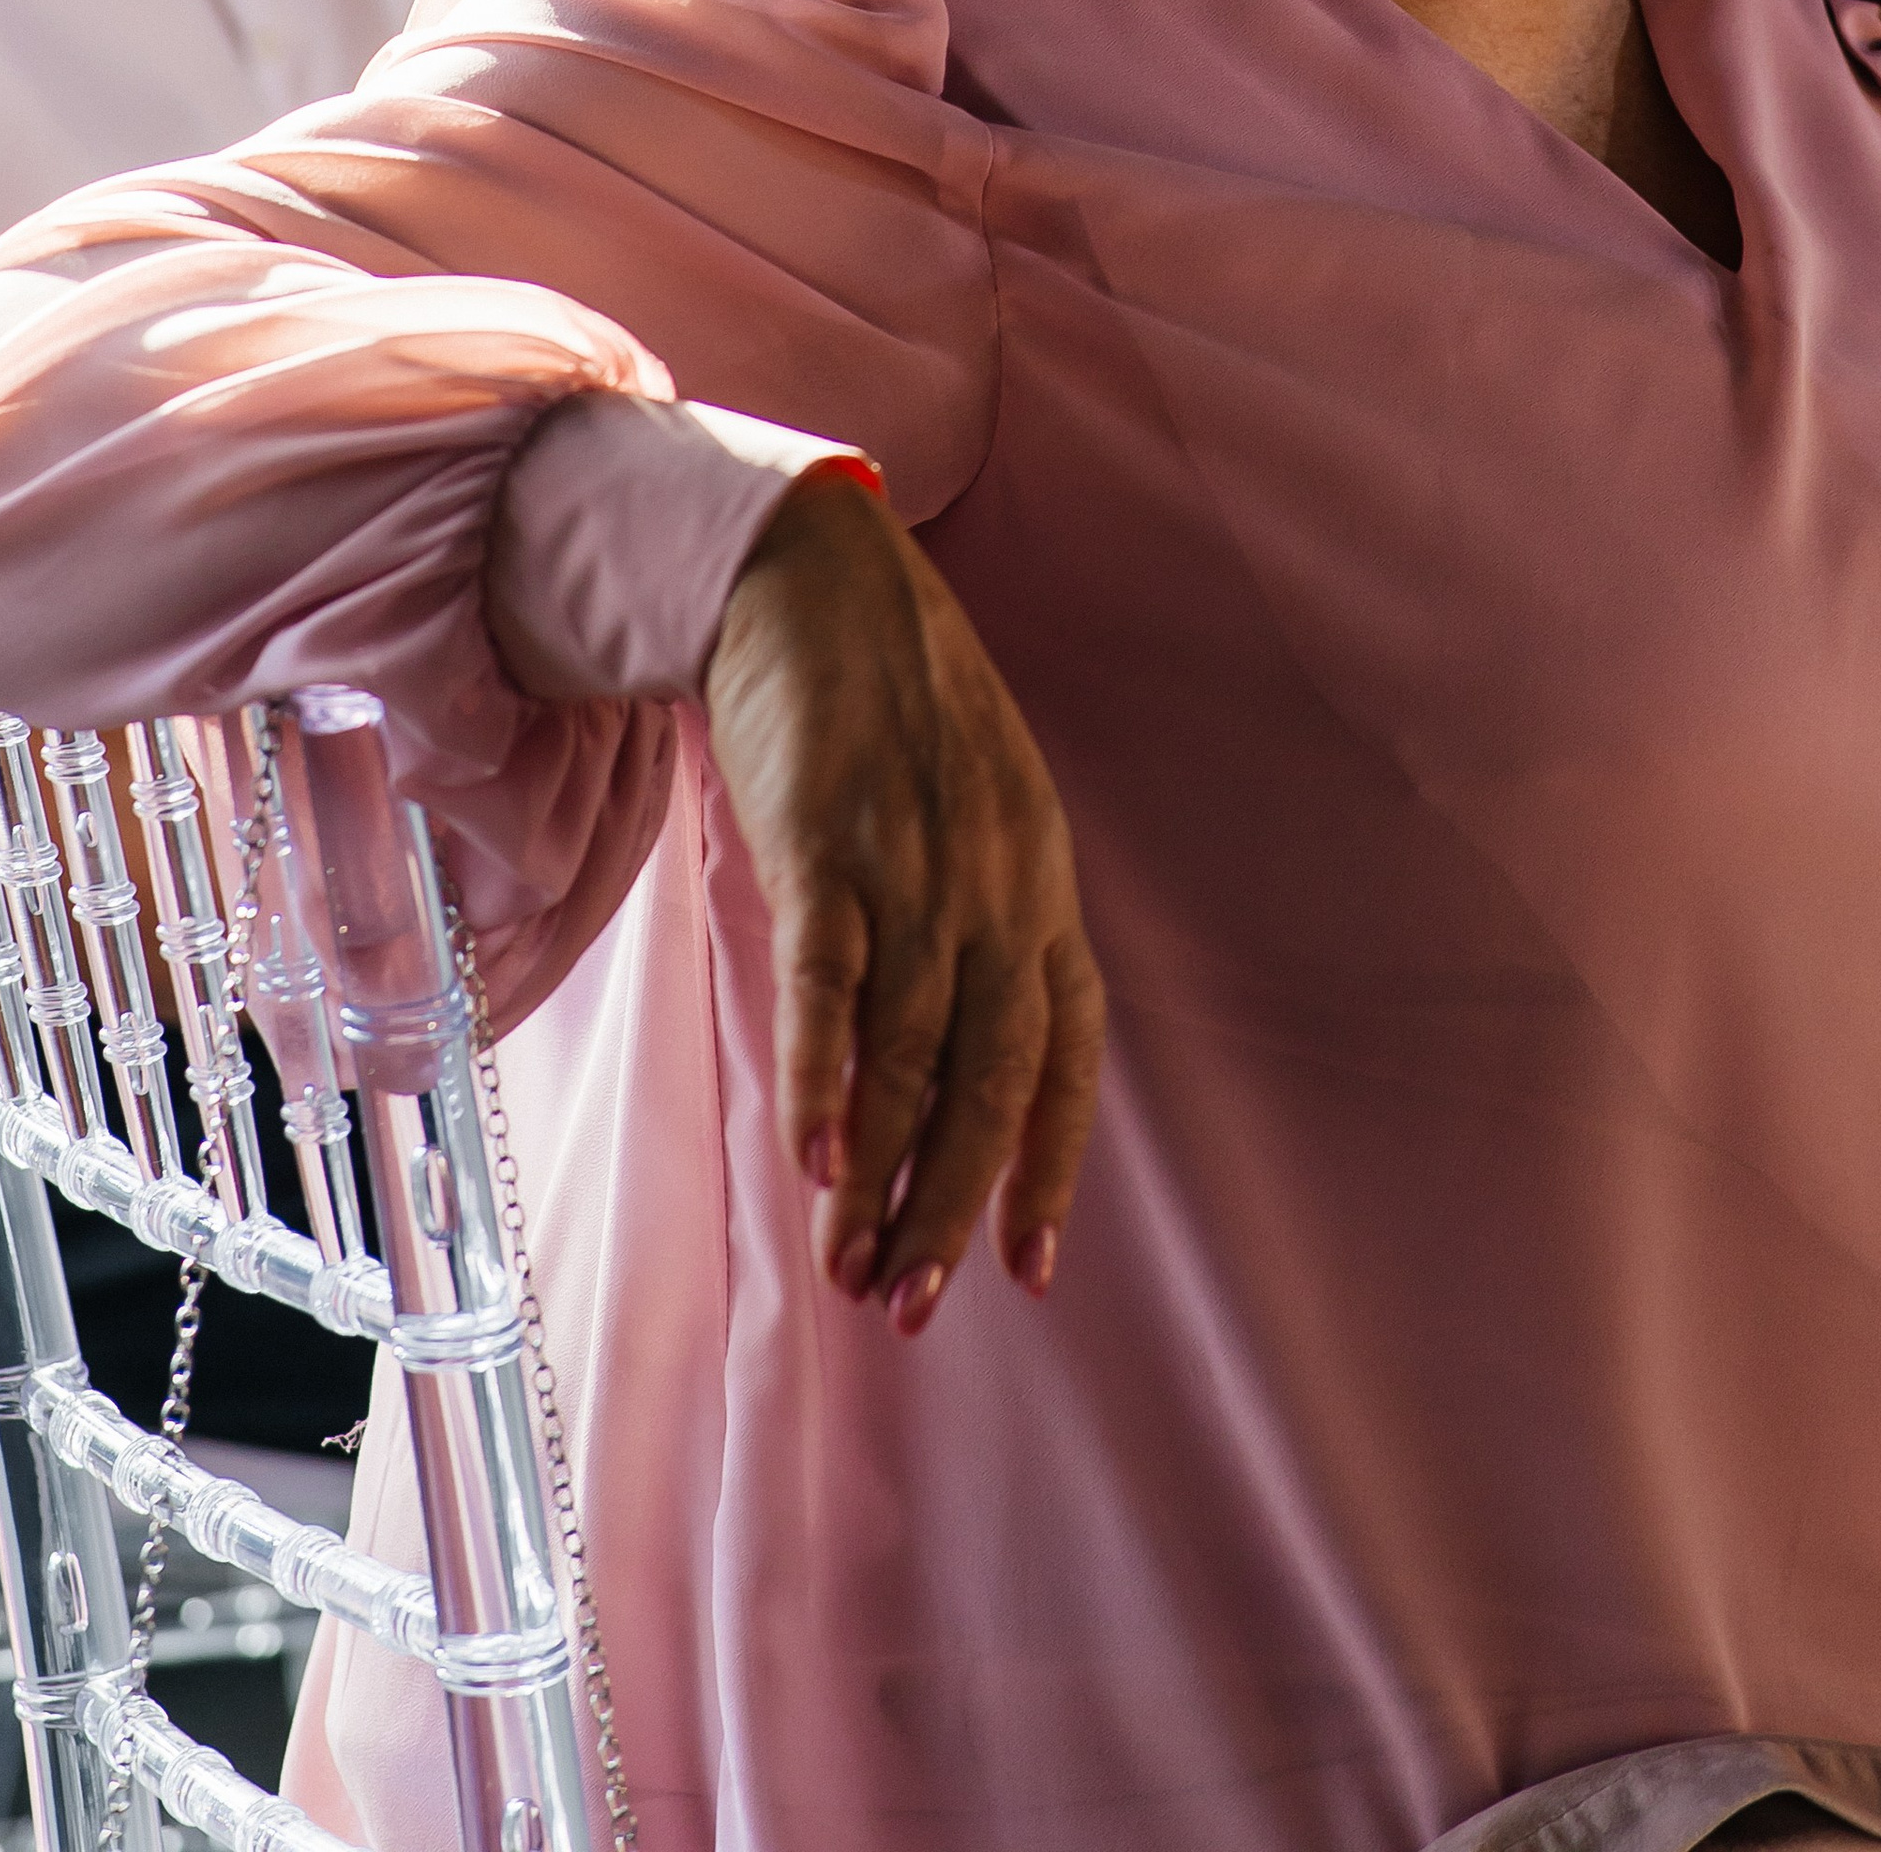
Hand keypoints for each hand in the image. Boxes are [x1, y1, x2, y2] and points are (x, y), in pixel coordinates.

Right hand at [702, 472, 1105, 1333]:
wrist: (813, 575)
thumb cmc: (886, 705)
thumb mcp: (972, 809)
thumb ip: (974, 919)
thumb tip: (940, 1054)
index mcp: (1038, 883)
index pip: (1067, 1052)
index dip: (1050, 1166)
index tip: (1028, 1273)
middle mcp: (993, 885)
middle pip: (989, 1077)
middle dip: (954, 1204)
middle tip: (913, 1305)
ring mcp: (913, 861)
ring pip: (910, 1052)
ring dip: (880, 1174)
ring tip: (848, 1267)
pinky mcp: (826, 837)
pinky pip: (832, 979)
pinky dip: (828, 1074)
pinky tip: (814, 1155)